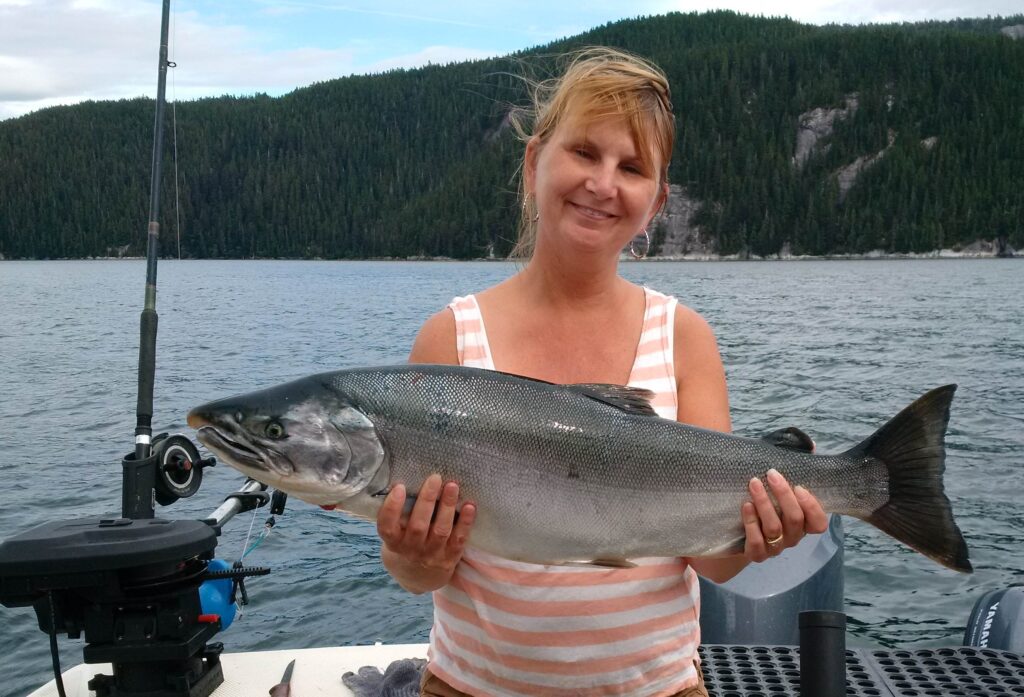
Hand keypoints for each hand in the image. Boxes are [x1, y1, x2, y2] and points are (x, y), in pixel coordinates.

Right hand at [376, 473, 475, 593]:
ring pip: (440, 530)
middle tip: (435, 478)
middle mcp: (412, 551)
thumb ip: (397, 519)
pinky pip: (459, 539)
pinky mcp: (450, 558)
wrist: (417, 580)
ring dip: (447, 507)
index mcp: (393, 544)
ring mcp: (432, 555)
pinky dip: (465, 523)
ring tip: (452, 486)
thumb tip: (404, 482)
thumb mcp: (392, 539)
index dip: (392, 508)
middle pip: (418, 526)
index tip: (399, 487)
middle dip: (427, 500)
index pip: (387, 527)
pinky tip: (469, 506)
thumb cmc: (403, 548)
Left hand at [741, 468, 827, 562]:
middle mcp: (792, 538)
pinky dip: (751, 523)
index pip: (818, 523)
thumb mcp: (778, 485)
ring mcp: (774, 548)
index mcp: (802, 524)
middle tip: (771, 474)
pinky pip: (757, 542)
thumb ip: (796, 468)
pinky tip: (746, 506)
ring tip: (753, 484)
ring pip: (774, 528)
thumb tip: (812, 445)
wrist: (735, 534)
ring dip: (764, 503)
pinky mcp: (755, 555)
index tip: (798, 486)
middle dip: (783, 495)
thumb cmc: (763, 503)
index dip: (812, 506)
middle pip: (795, 520)